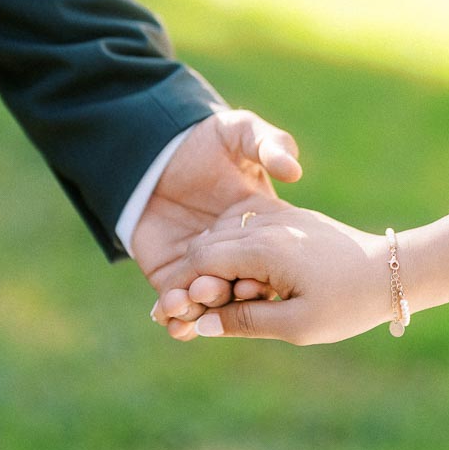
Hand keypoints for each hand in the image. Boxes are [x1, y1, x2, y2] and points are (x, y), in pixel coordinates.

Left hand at [133, 109, 300, 338]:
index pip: (265, 263)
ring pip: (206, 302)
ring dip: (199, 310)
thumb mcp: (243, 130)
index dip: (263, 276)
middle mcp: (232, 252)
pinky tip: (172, 319)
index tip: (258, 282)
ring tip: (188, 302)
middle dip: (229, 296)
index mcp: (257, 227)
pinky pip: (175, 304)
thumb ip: (271, 144)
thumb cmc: (206, 135)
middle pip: (236, 287)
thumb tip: (293, 171)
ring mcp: (201, 265)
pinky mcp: (169, 273)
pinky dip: (176, 319)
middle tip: (216, 291)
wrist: (155, 147)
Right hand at [161, 206, 389, 345]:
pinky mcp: (290, 220)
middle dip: (187, 278)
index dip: (179, 291)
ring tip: (202, 302)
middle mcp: (266, 225)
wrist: (393, 271)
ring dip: (208, 265)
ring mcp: (279, 218)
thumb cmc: (347, 304)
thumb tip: (201, 325)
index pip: (201, 263)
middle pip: (207, 246)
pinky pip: (246, 231)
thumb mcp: (296, 325)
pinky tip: (231, 281)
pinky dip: (230, 254)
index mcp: (264, 248)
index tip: (163, 317)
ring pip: (224, 235)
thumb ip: (245, 322)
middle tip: (174, 313)